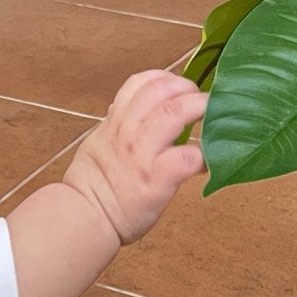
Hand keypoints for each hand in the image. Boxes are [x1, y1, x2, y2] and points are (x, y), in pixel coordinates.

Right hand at [63, 70, 207, 245]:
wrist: (84, 218)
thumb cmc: (91, 187)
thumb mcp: (97, 144)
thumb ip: (114, 125)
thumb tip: (123, 109)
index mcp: (115, 123)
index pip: (139, 83)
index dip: (164, 78)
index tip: (177, 87)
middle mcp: (128, 132)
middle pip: (161, 90)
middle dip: (187, 88)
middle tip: (201, 101)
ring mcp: (142, 154)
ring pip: (175, 112)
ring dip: (200, 108)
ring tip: (213, 117)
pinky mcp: (156, 179)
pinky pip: (188, 157)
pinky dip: (205, 156)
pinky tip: (209, 161)